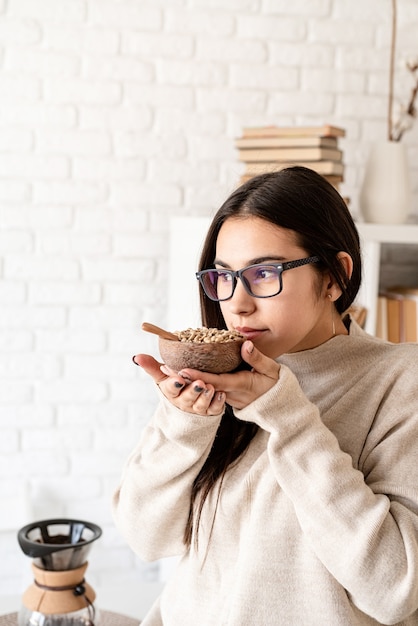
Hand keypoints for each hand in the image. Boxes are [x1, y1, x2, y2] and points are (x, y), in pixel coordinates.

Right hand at [132, 353, 225, 415]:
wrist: (188, 407)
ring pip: (201, 405)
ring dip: (206, 397)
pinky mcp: (209, 411)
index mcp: (172, 393)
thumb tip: (136, 356)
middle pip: (187, 398)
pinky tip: (221, 394)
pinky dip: (218, 403)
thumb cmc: (176, 386)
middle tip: (199, 382)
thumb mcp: (164, 377)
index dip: (174, 385)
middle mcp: (184, 402)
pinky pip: (214, 409)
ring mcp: (197, 408)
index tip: (179, 379)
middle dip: (193, 391)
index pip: (170, 390)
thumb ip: (152, 367)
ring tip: (211, 388)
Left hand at [163, 341, 279, 409]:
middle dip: (183, 378)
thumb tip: (245, 344)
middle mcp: (229, 393)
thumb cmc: (274, 384)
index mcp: (240, 384)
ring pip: (201, 388)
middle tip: (162, 368)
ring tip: (164, 368)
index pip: (215, 380)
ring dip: (184, 380)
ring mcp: (225, 397)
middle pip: (202, 385)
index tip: (182, 370)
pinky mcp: (223, 397)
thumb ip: (257, 358)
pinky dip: (192, 382)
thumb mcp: (271, 370)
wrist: (277, 406)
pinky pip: (206, 389)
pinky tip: (178, 373)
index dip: (198, 376)